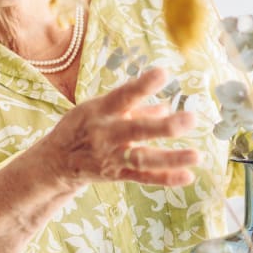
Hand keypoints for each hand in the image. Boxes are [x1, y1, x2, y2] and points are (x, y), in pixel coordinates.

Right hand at [42, 67, 200, 187]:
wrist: (56, 162)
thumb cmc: (81, 127)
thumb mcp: (98, 108)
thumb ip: (133, 107)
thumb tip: (165, 106)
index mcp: (100, 111)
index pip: (123, 96)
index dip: (143, 85)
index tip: (164, 73)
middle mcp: (105, 134)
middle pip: (137, 130)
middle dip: (165, 126)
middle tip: (191, 119)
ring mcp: (111, 157)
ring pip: (143, 158)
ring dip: (171, 158)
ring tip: (197, 155)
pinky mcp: (116, 175)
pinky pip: (143, 177)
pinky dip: (165, 178)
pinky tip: (187, 176)